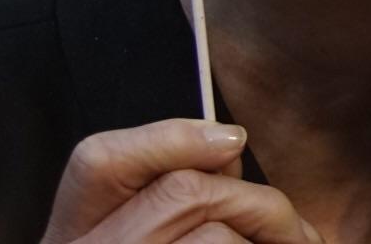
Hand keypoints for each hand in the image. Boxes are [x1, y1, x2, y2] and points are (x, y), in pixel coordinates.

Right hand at [38, 119, 324, 243]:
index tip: (233, 141)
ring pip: (215, 234)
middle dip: (258, 201)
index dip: (171, 137)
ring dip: (271, 242)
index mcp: (70, 243)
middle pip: (181, 191)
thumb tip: (226, 148)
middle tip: (300, 234)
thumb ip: (167, 204)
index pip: (97, 162)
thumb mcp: (140, 242)